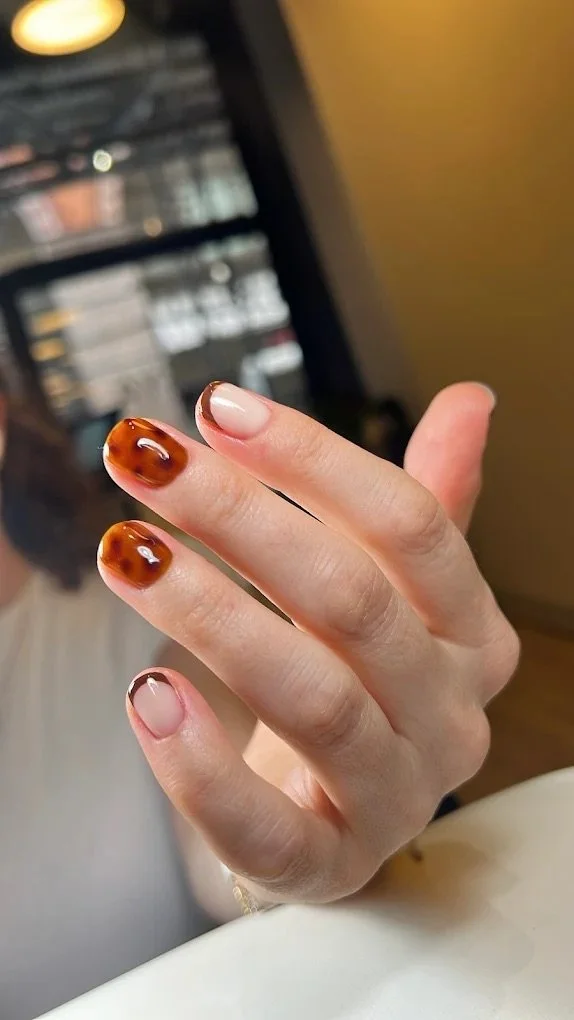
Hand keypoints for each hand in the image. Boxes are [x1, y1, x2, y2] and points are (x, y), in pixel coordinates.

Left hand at [98, 382, 518, 904]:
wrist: (338, 807)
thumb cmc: (362, 680)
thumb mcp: (400, 591)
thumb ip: (429, 503)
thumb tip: (471, 400)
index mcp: (472, 634)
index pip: (414, 526)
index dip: (315, 459)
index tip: (216, 410)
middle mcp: (449, 715)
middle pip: (352, 601)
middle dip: (240, 518)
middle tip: (144, 458)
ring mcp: (394, 797)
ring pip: (313, 700)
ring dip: (211, 616)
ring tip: (127, 552)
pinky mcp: (324, 864)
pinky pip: (266, 825)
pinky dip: (201, 765)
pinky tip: (147, 695)